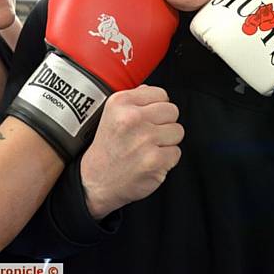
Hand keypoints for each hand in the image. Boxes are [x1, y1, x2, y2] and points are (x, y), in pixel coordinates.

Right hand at [80, 85, 183, 218]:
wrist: (96, 182)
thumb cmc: (106, 149)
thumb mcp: (111, 114)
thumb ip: (133, 99)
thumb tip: (151, 91)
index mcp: (121, 102)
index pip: (161, 94)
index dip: (157, 107)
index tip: (148, 118)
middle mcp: (132, 118)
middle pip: (173, 111)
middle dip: (164, 123)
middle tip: (148, 135)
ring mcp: (145, 139)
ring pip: (178, 131)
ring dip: (167, 142)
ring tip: (148, 148)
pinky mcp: (155, 160)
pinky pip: (176, 152)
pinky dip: (166, 159)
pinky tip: (149, 160)